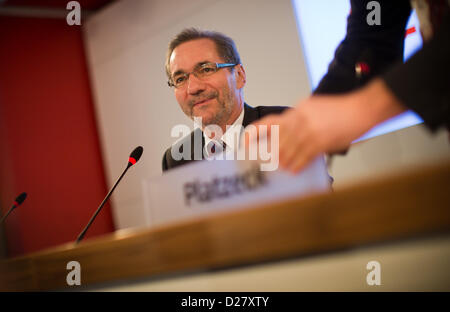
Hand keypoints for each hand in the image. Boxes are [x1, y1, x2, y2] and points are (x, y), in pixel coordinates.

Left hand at [247, 79, 405, 172]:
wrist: (361, 109)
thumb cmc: (340, 110)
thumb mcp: (314, 107)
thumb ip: (298, 119)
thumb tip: (286, 136)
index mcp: (296, 110)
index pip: (268, 123)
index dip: (253, 134)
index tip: (245, 144)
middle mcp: (299, 119)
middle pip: (276, 142)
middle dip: (270, 155)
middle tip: (266, 163)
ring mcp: (308, 131)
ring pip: (287, 152)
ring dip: (283, 163)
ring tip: (282, 168)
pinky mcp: (319, 142)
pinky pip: (302, 158)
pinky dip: (296, 166)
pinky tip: (294, 170)